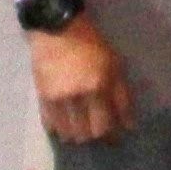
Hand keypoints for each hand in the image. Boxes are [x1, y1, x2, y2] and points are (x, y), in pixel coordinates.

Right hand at [31, 16, 131, 147]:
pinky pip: (49, 122)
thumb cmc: (92, 46)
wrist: (57, 30)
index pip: (106, 124)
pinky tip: (62, 129)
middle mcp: (78, 96)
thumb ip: (122, 97)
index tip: (115, 139)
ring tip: (80, 132)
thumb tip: (128, 125)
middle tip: (97, 133)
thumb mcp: (115, 66)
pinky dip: (57, 129)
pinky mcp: (42, 96)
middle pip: (87, 132)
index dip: (112, 136)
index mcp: (99, 87)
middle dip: (94, 137)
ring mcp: (58, 98)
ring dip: (75, 135)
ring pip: (68, 132)